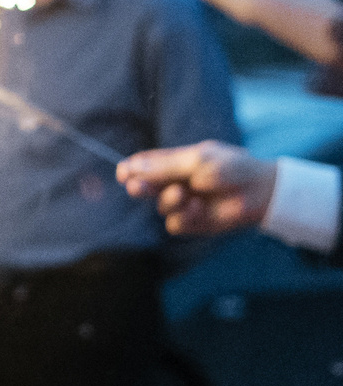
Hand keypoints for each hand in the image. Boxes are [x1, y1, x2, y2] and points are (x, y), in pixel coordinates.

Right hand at [117, 140, 277, 235]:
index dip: (130, 169)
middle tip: (139, 187)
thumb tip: (129, 169)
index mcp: (175, 163)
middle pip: (144, 187)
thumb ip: (164, 167)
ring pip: (160, 207)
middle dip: (139, 187)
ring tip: (183, 194)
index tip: (123, 173)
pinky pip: (175, 224)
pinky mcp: (194, 223)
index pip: (144, 166)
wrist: (261, 191)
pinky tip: (198, 208)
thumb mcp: (196, 161)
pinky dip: (183, 217)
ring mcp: (184, 204)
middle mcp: (176, 183)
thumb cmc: (232, 168)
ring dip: (168, 201)